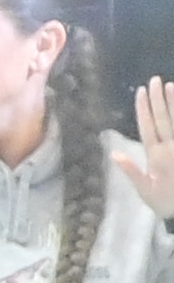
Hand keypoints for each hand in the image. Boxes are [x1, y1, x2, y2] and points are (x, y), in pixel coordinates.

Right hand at [115, 76, 173, 221]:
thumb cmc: (165, 202)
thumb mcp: (145, 190)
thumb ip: (131, 170)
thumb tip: (115, 153)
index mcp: (155, 156)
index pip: (147, 127)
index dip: (143, 109)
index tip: (141, 92)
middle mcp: (170, 147)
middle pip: (163, 119)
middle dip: (158, 99)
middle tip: (154, 80)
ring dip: (173, 102)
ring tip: (169, 85)